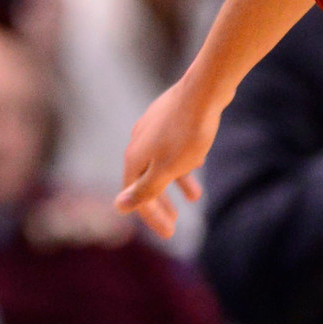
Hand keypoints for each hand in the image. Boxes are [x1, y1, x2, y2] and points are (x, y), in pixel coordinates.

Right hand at [115, 79, 217, 240]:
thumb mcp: (166, 170)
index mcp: (134, 158)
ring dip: (176, 183)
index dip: (151, 217)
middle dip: (160, 203)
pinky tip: (197, 164)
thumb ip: (144, 190)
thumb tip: (118, 207)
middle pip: (146, 180)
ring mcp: (153, 126)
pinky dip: (182, 161)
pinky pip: (172, 146)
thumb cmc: (187, 133)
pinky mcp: (170, 115)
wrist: (204, 90)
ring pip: (161, 162)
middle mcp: (138, 141)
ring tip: (194, 197)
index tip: (170, 234)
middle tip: (174, 223)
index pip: (136, 196)